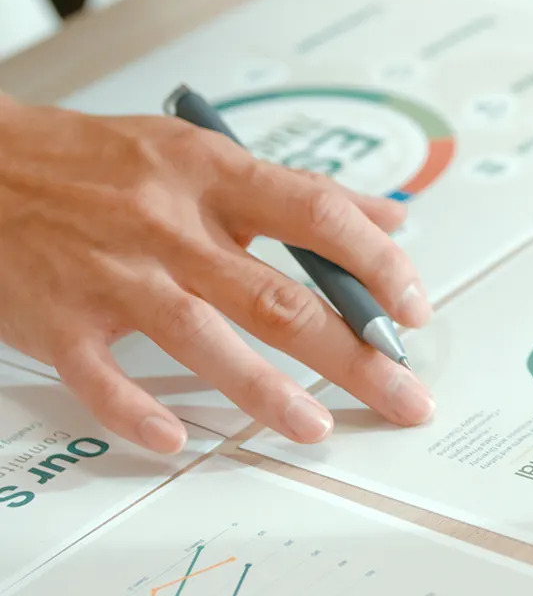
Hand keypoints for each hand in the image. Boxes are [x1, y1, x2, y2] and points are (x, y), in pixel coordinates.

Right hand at [0, 100, 435, 451]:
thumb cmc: (92, 163)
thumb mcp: (199, 155)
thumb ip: (296, 192)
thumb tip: (390, 217)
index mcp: (210, 175)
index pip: (317, 214)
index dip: (376, 264)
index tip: (413, 308)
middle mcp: (167, 224)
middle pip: (277, 296)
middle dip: (353, 353)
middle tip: (403, 395)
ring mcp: (111, 273)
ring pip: (203, 337)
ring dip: (266, 391)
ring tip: (316, 429)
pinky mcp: (56, 319)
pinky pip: (102, 375)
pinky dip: (137, 410)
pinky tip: (176, 440)